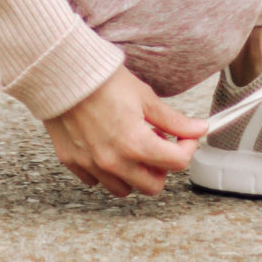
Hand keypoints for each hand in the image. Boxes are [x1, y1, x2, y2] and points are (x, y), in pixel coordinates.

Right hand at [44, 66, 206, 197]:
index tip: (184, 138)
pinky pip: (96, 180)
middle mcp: (113, 161)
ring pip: (124, 189)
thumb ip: (173, 120)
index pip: (177, 163)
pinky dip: (106, 171)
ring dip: (134, 173)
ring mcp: (91, 164)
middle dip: (161, 167)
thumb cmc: (101, 80)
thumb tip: (198, 129)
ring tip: (132, 146)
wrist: (62, 72)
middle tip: (158, 144)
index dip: (187, 148)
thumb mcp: (145, 97)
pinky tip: (108, 147)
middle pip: (152, 186)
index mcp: (136, 144)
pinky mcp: (72, 162)